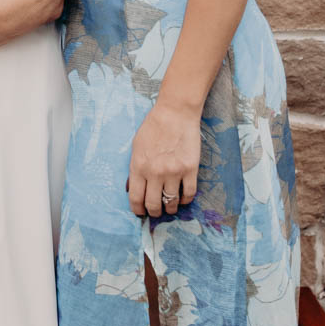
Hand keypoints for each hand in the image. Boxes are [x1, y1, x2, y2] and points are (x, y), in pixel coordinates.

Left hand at [127, 99, 199, 217]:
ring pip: (172, 202)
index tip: (141, 212)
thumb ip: (135, 168)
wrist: (175, 113)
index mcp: (139, 167)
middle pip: (153, 204)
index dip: (138, 210)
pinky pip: (189, 194)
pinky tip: (182, 198)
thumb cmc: (154, 127)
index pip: (135, 198)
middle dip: (154, 212)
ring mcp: (174, 172)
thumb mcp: (136, 147)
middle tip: (156, 212)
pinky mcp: (190, 169)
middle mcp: (155, 172)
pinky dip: (185, 200)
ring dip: (170, 208)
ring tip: (170, 207)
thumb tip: (134, 189)